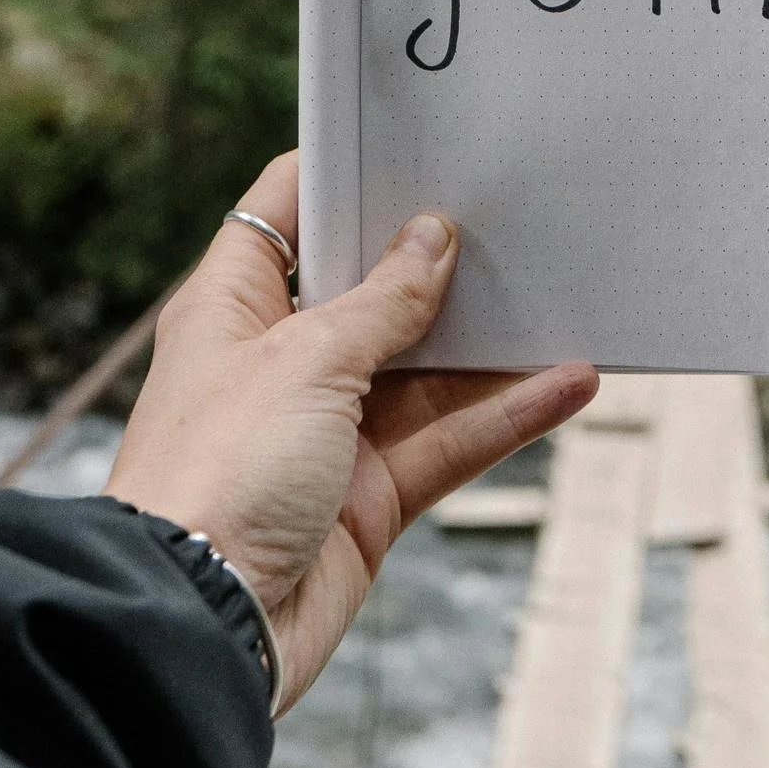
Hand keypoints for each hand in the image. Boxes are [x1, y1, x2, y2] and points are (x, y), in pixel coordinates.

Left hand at [105, 151, 597, 711]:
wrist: (199, 627)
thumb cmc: (218, 475)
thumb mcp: (306, 360)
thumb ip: (382, 302)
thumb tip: (431, 239)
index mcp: (235, 308)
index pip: (288, 213)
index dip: (346, 174)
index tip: (414, 140)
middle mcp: (280, 363)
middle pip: (370, 291)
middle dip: (437, 258)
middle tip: (511, 212)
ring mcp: (326, 433)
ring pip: (426, 372)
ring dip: (492, 343)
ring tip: (566, 293)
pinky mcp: (366, 499)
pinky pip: (449, 441)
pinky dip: (508, 416)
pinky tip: (569, 383)